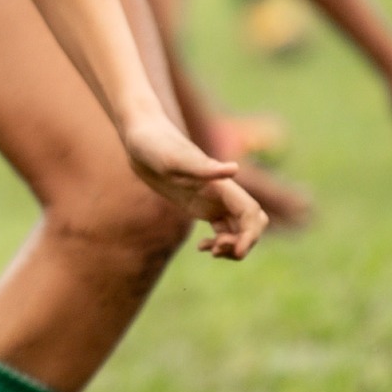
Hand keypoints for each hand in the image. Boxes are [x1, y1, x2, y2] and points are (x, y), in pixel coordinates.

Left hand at [119, 109, 267, 259]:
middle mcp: (221, 191)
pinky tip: (201, 247)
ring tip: (209, 250)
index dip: (250, 235)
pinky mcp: (200, 204)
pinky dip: (219, 242)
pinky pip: (222, 229)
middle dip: (244, 242)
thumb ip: (203, 168)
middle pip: (251, 223)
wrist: (140, 138)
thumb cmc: (154, 145)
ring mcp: (212, 199)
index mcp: (220, 184)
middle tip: (217, 251)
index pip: (251, 213)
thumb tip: (235, 170)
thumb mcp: (173, 159)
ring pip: (238, 228)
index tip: (236, 253)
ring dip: (232, 245)